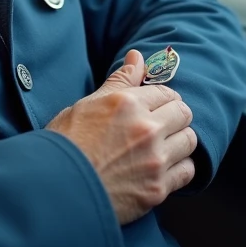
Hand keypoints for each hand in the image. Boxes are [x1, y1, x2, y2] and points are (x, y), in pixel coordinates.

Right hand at [46, 50, 196, 224]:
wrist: (55, 190)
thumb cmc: (66, 145)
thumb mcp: (87, 104)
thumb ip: (119, 80)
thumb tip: (137, 56)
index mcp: (128, 103)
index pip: (166, 92)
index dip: (162, 99)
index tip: (156, 107)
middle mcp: (146, 128)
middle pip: (184, 113)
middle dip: (175, 116)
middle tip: (161, 125)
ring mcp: (154, 159)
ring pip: (189, 141)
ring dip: (180, 141)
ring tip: (163, 146)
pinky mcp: (157, 188)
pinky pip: (187, 172)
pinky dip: (180, 168)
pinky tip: (164, 168)